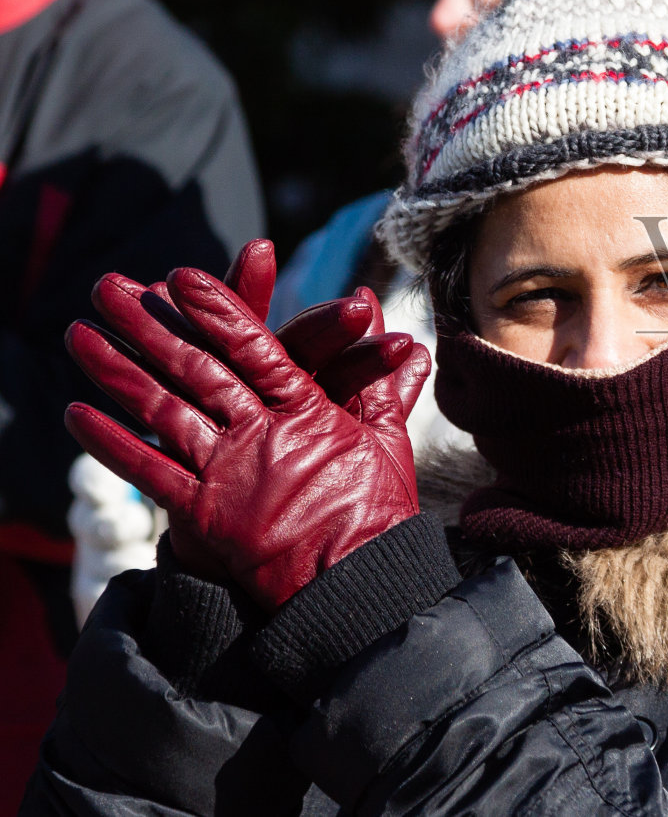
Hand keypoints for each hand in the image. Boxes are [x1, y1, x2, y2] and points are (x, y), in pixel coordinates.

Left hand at [62, 244, 430, 609]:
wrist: (357, 587)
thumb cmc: (377, 511)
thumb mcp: (387, 439)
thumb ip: (383, 381)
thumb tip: (395, 330)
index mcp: (310, 410)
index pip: (257, 346)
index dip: (218, 309)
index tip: (181, 276)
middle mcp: (264, 433)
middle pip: (197, 367)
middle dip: (149, 325)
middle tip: (109, 289)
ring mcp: (230, 472)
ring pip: (163, 409)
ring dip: (116, 370)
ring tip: (78, 336)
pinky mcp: (204, 513)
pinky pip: (148, 470)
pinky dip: (110, 442)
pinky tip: (76, 413)